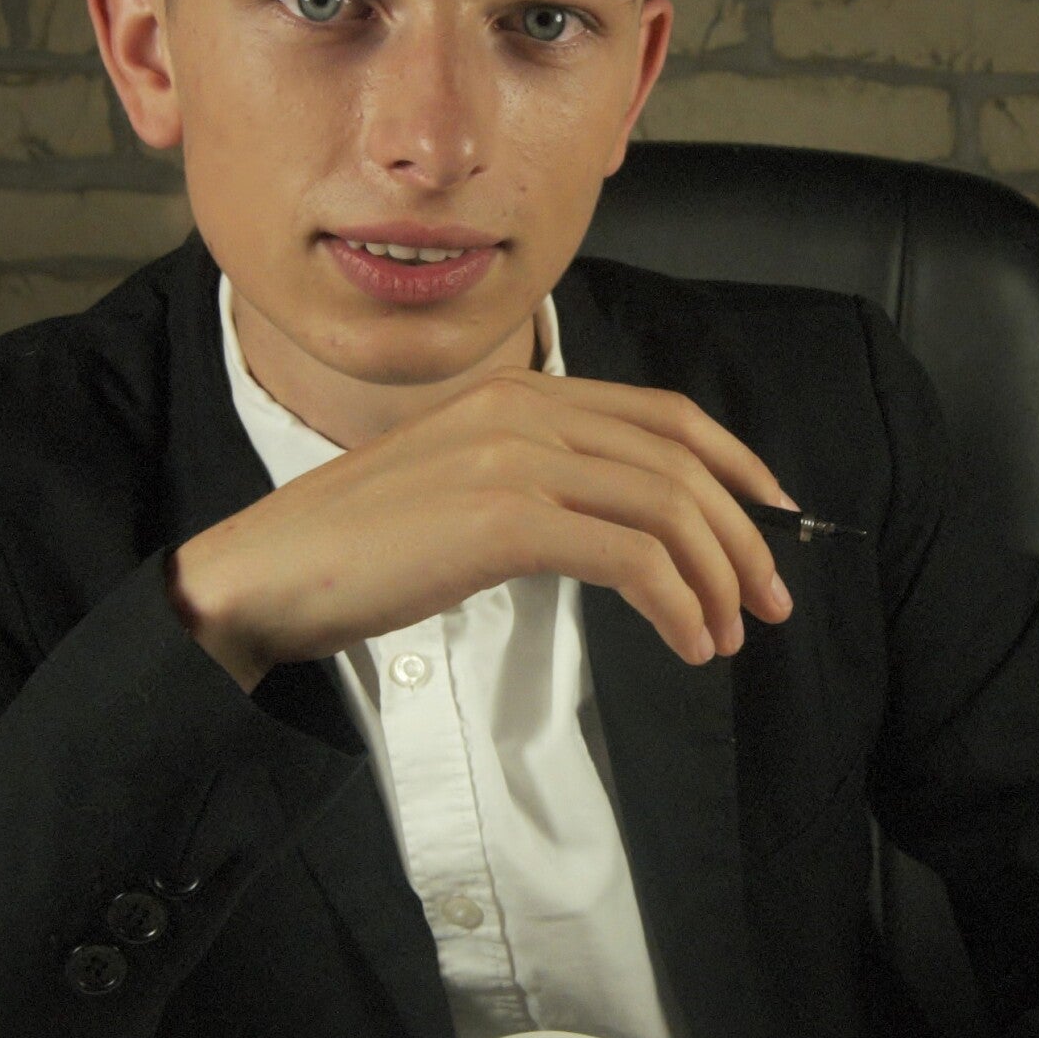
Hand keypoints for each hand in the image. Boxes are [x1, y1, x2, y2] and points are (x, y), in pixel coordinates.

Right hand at [169, 366, 795, 691]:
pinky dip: (677, 603)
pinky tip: (687, 644)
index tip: (772, 516)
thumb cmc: (355, 549)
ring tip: (727, 637)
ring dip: (716, 579)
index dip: (735, 462)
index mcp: (516, 393)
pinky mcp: (502, 519)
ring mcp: (512, 458)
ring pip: (665, 508)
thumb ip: (530, 481)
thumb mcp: (456, 488)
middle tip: (769, 601)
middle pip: (678, 462)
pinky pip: (630, 556)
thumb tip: (616, 529)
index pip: (661, 415)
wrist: (266, 573)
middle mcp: (522, 410)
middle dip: (742, 536)